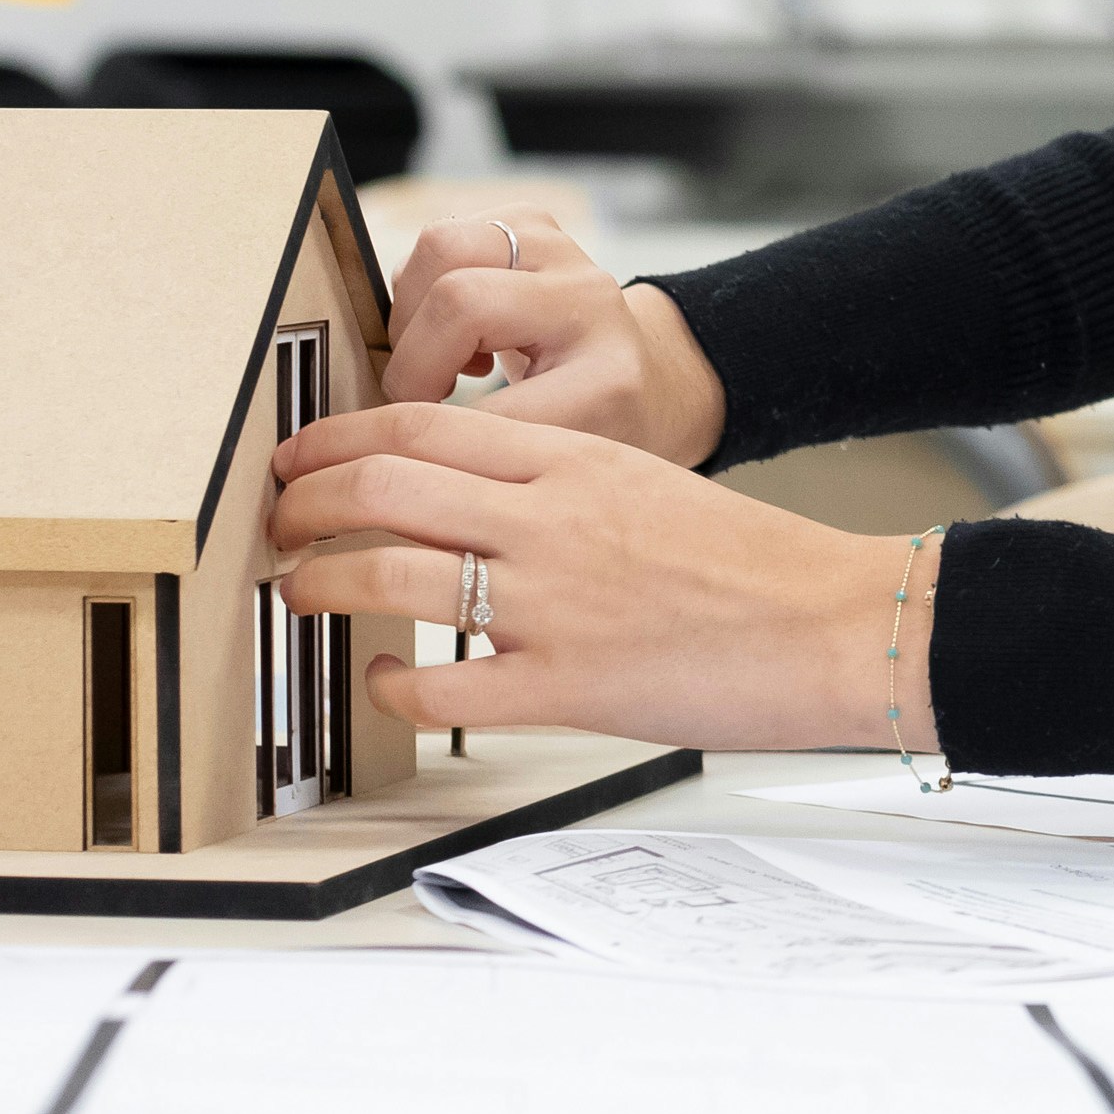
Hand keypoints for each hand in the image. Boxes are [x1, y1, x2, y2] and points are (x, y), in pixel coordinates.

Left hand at [268, 406, 935, 753]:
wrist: (834, 624)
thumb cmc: (757, 564)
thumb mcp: (649, 486)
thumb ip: (561, 487)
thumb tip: (471, 501)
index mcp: (578, 459)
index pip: (424, 426)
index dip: (341, 438)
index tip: (304, 457)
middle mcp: (552, 521)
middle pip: (385, 485)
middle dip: (307, 501)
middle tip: (279, 519)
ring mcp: (553, 604)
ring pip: (390, 574)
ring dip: (321, 580)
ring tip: (299, 588)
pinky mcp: (565, 687)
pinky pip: (440, 685)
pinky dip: (390, 682)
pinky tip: (381, 678)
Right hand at [381, 210, 726, 465]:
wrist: (635, 371)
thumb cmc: (591, 423)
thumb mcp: (555, 462)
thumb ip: (491, 453)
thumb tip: (400, 449)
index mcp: (606, 376)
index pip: (494, 399)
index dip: (432, 424)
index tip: (411, 448)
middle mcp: (590, 297)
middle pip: (458, 297)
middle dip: (414, 357)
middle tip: (420, 398)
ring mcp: (561, 249)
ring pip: (441, 246)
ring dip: (411, 312)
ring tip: (436, 361)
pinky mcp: (528, 221)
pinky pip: (439, 238)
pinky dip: (422, 285)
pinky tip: (452, 329)